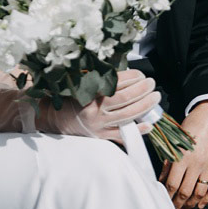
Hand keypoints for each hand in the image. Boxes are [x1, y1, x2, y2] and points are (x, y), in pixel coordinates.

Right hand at [38, 70, 158, 141]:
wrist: (53, 119)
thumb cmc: (67, 98)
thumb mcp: (77, 83)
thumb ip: (96, 77)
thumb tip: (121, 72)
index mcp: (87, 93)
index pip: (115, 84)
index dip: (131, 78)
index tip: (140, 74)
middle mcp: (94, 110)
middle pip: (125, 99)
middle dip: (142, 90)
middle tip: (151, 83)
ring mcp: (99, 125)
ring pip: (127, 116)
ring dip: (145, 106)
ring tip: (155, 97)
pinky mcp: (101, 136)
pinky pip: (122, 135)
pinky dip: (137, 130)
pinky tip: (148, 124)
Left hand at [160, 101, 207, 208]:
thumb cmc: (191, 126)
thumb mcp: (176, 141)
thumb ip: (169, 161)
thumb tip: (161, 180)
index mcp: (182, 156)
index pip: (172, 183)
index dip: (167, 195)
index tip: (164, 199)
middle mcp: (197, 163)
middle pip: (185, 191)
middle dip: (178, 203)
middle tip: (173, 206)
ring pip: (199, 193)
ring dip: (191, 204)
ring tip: (184, 208)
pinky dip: (207, 199)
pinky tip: (200, 204)